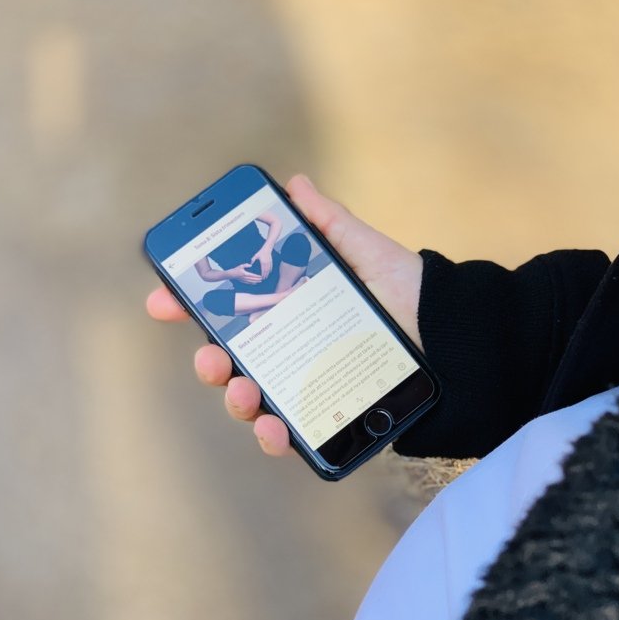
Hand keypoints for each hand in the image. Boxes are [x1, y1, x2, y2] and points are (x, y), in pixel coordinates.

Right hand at [146, 174, 423, 457]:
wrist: (455, 337)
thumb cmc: (408, 293)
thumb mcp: (366, 251)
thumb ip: (328, 223)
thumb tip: (295, 184)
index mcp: (286, 308)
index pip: (227, 307)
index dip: (188, 303)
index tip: (163, 299)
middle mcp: (287, 350)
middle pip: (228, 359)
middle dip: (208, 358)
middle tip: (211, 353)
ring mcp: (303, 386)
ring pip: (250, 399)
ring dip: (233, 399)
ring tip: (243, 391)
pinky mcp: (326, 419)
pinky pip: (291, 433)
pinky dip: (274, 435)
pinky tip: (275, 428)